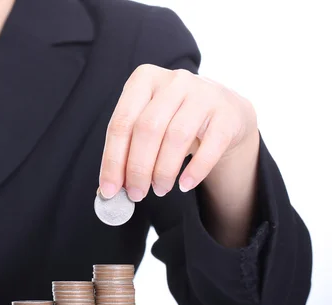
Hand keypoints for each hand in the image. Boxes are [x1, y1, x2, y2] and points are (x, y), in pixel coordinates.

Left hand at [99, 64, 258, 200]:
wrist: (224, 111)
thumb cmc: (174, 119)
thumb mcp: (148, 124)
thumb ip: (127, 151)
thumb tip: (108, 190)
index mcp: (144, 79)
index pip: (121, 123)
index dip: (112, 160)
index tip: (108, 190)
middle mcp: (174, 81)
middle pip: (147, 129)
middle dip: (137, 168)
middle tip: (135, 194)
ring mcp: (204, 94)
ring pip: (176, 137)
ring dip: (163, 171)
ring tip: (159, 190)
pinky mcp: (227, 114)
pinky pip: (209, 147)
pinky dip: (194, 170)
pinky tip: (183, 185)